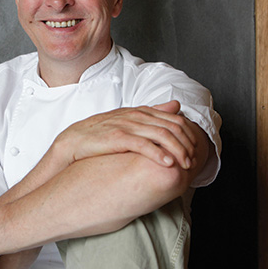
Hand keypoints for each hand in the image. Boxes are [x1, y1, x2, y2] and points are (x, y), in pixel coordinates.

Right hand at [53, 100, 197, 168]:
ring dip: (177, 150)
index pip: (172, 118)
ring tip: (185, 163)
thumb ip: (152, 113)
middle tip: (194, 159)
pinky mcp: (117, 137)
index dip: (187, 133)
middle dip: (186, 143)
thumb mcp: (128, 122)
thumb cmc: (99, 135)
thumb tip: (176, 105)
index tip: (195, 149)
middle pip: (170, 126)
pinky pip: (142, 145)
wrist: (72, 142)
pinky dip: (158, 154)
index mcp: (139, 111)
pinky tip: (168, 163)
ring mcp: (126, 125)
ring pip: (161, 134)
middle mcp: (135, 115)